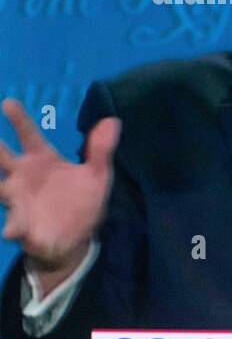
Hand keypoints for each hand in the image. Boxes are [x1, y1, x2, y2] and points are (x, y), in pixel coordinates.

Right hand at [0, 98, 119, 291]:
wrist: (78, 236)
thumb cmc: (82, 200)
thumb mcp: (97, 175)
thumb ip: (101, 150)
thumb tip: (113, 121)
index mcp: (41, 159)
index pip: (28, 135)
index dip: (19, 120)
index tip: (9, 102)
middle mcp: (23, 176)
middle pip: (1, 158)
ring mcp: (17, 199)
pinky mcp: (21, 225)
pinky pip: (13, 225)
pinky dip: (12, 227)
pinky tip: (11, 231)